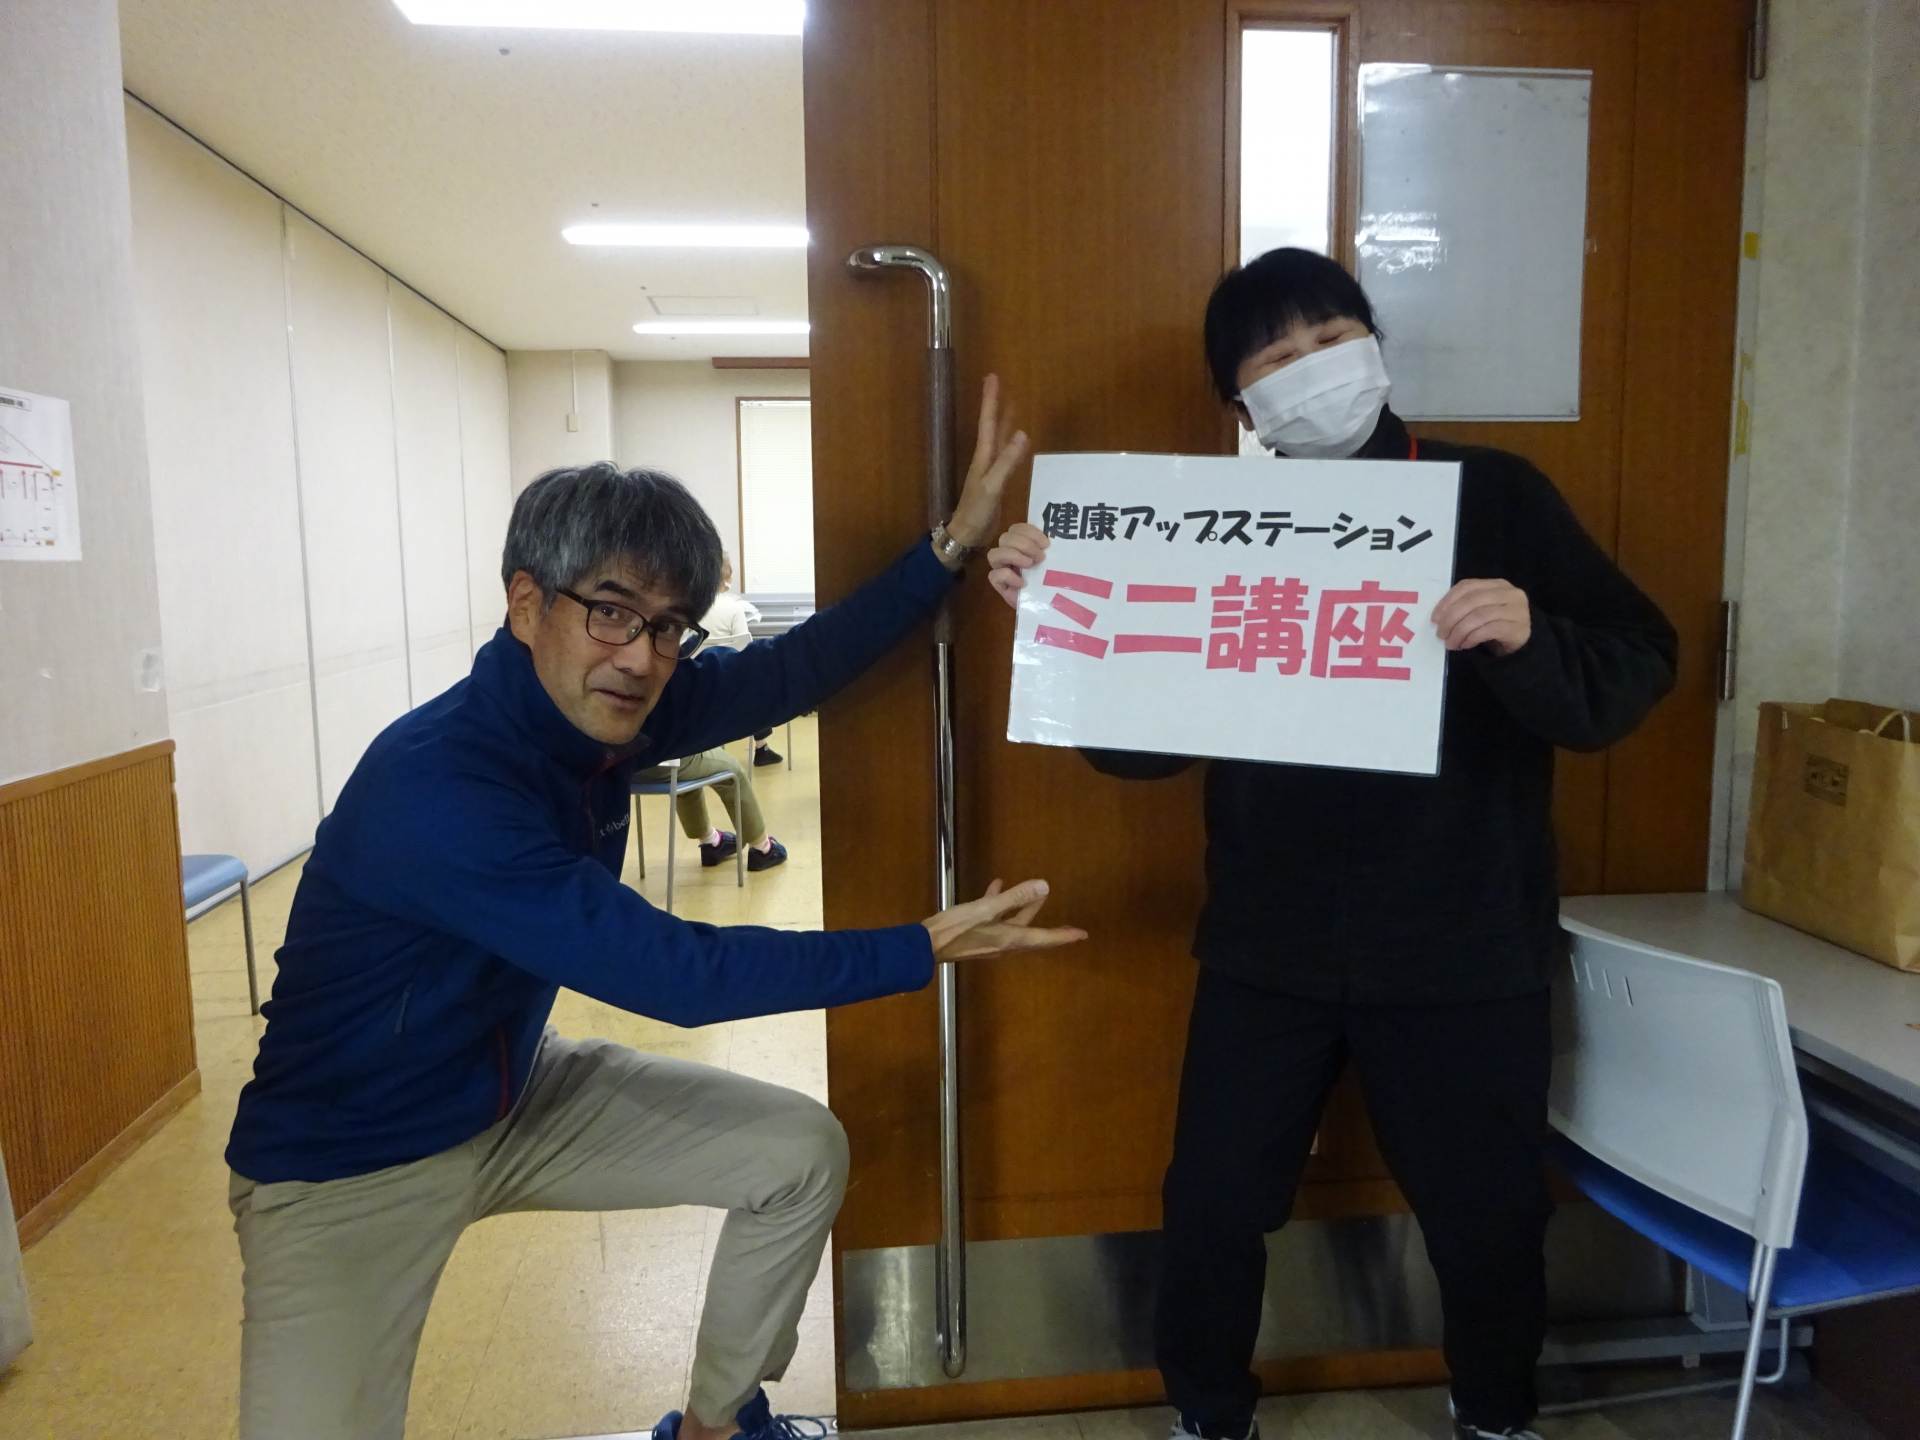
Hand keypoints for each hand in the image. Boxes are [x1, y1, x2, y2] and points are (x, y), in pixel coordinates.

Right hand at [921, 878, 1086, 961]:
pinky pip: (995, 920)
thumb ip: (1015, 897)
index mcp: (1011, 939)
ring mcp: (989, 940)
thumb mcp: (986, 909)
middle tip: (1062, 921)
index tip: (1082, 935)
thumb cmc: (957, 929)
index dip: (1064, 936)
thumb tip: (1044, 886)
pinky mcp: (975, 935)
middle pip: (1031, 932)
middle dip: (1045, 923)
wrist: (926, 946)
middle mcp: (1004, 943)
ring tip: (1029, 891)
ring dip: (1021, 909)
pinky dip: (999, 905)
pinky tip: (995, 887)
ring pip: (1013, 925)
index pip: (1045, 938)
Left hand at [944, 375, 1030, 553]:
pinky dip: (1012, 443)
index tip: (992, 377)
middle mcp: (986, 458)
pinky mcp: (997, 481)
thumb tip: (1022, 434)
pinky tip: (1018, 440)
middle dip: (996, 404)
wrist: (967, 534)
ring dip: (1004, 421)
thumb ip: (1007, 462)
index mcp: (984, 456)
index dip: (991, 400)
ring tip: (1011, 404)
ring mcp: (991, 469)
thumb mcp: (992, 486)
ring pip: (999, 438)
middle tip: (999, 382)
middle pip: (992, 425)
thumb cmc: (976, 511)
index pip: (988, 421)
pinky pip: (1006, 455)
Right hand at [987, 522, 1047, 609]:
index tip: (1046, 543)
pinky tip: (1023, 583)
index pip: (1016, 529)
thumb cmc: (1049, 581)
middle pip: (1005, 538)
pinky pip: (994, 575)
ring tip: (1030, 565)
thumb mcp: (1051, 562)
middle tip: (1040, 557)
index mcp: (1020, 545)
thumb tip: (1055, 540)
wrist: (1046, 605)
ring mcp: (1000, 569)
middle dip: (1024, 544)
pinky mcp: (998, 585)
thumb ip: (1048, 550)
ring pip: (994, 554)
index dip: (1029, 532)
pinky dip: (1009, 576)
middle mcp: (1007, 554)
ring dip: (1014, 556)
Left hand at [1432, 578, 1531, 655]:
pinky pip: (1489, 630)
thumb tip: (1439, 617)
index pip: (1467, 586)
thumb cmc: (1496, 624)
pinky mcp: (1518, 628)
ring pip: (1480, 616)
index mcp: (1497, 584)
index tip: (1435, 618)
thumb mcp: (1481, 610)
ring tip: (1450, 643)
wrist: (1523, 642)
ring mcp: (1516, 610)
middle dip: (1451, 618)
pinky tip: (1465, 644)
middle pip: (1472, 601)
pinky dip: (1472, 637)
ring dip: (1460, 631)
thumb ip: (1465, 606)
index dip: (1447, 601)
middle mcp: (1509, 593)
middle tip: (1441, 634)